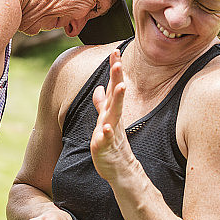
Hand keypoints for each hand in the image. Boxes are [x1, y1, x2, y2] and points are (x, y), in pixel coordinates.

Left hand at [90, 49, 133, 181]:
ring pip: (114, 113)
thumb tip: (99, 88)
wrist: (120, 168)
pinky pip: (106, 139)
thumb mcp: (106, 119)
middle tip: (119, 62)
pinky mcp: (105, 147)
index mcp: (113, 110)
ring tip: (121, 86)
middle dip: (118, 78)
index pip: (115, 86)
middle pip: (117, 95)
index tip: (116, 51)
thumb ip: (102, 104)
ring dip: (118, 100)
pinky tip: (103, 128)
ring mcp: (111, 132)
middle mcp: (113, 118)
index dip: (115, 70)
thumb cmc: (113, 142)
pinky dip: (105, 133)